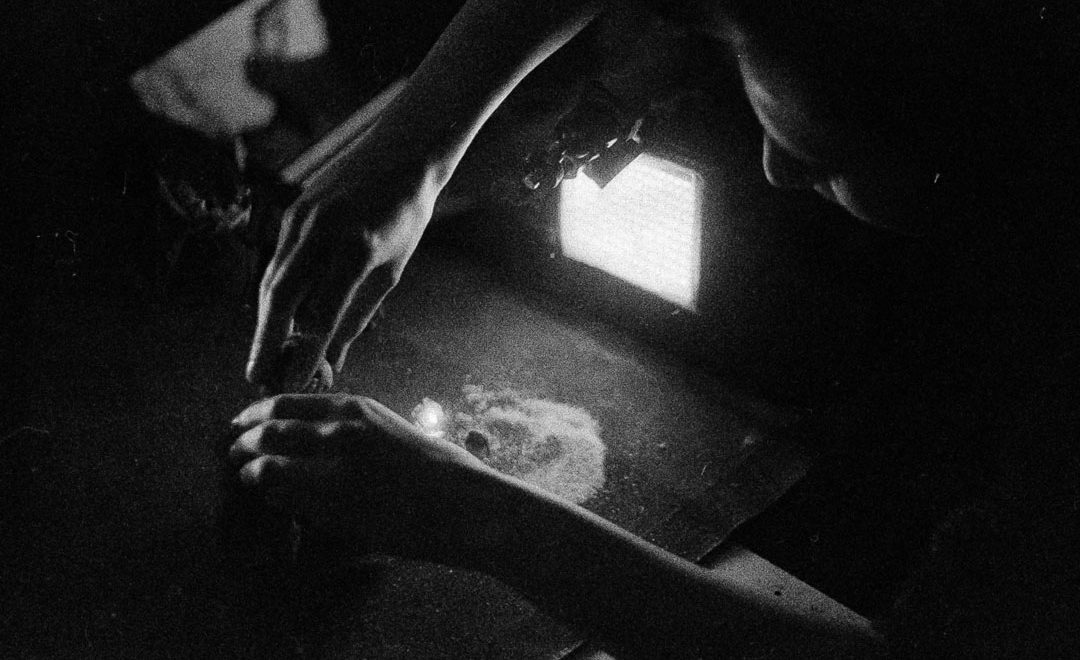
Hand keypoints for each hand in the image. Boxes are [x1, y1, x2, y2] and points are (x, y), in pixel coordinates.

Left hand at [228, 393, 487, 558]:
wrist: (466, 505)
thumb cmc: (440, 470)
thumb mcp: (392, 431)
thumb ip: (352, 432)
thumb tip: (314, 441)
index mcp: (355, 408)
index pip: (284, 403)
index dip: (253, 416)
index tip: (241, 425)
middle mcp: (339, 431)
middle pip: (266, 433)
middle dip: (240, 444)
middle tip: (231, 454)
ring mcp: (334, 471)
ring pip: (267, 469)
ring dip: (251, 475)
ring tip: (247, 480)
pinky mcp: (336, 509)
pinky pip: (286, 503)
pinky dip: (273, 502)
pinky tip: (275, 504)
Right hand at [245, 151, 438, 391]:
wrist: (401, 153)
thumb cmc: (404, 217)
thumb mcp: (390, 271)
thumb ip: (356, 315)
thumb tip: (331, 360)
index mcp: (356, 249)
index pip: (320, 313)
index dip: (305, 352)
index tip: (297, 383)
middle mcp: (321, 233)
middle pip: (281, 298)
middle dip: (266, 342)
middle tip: (258, 378)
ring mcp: (301, 219)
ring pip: (272, 280)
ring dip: (265, 322)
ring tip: (263, 358)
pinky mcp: (291, 212)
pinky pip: (277, 262)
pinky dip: (273, 294)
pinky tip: (273, 320)